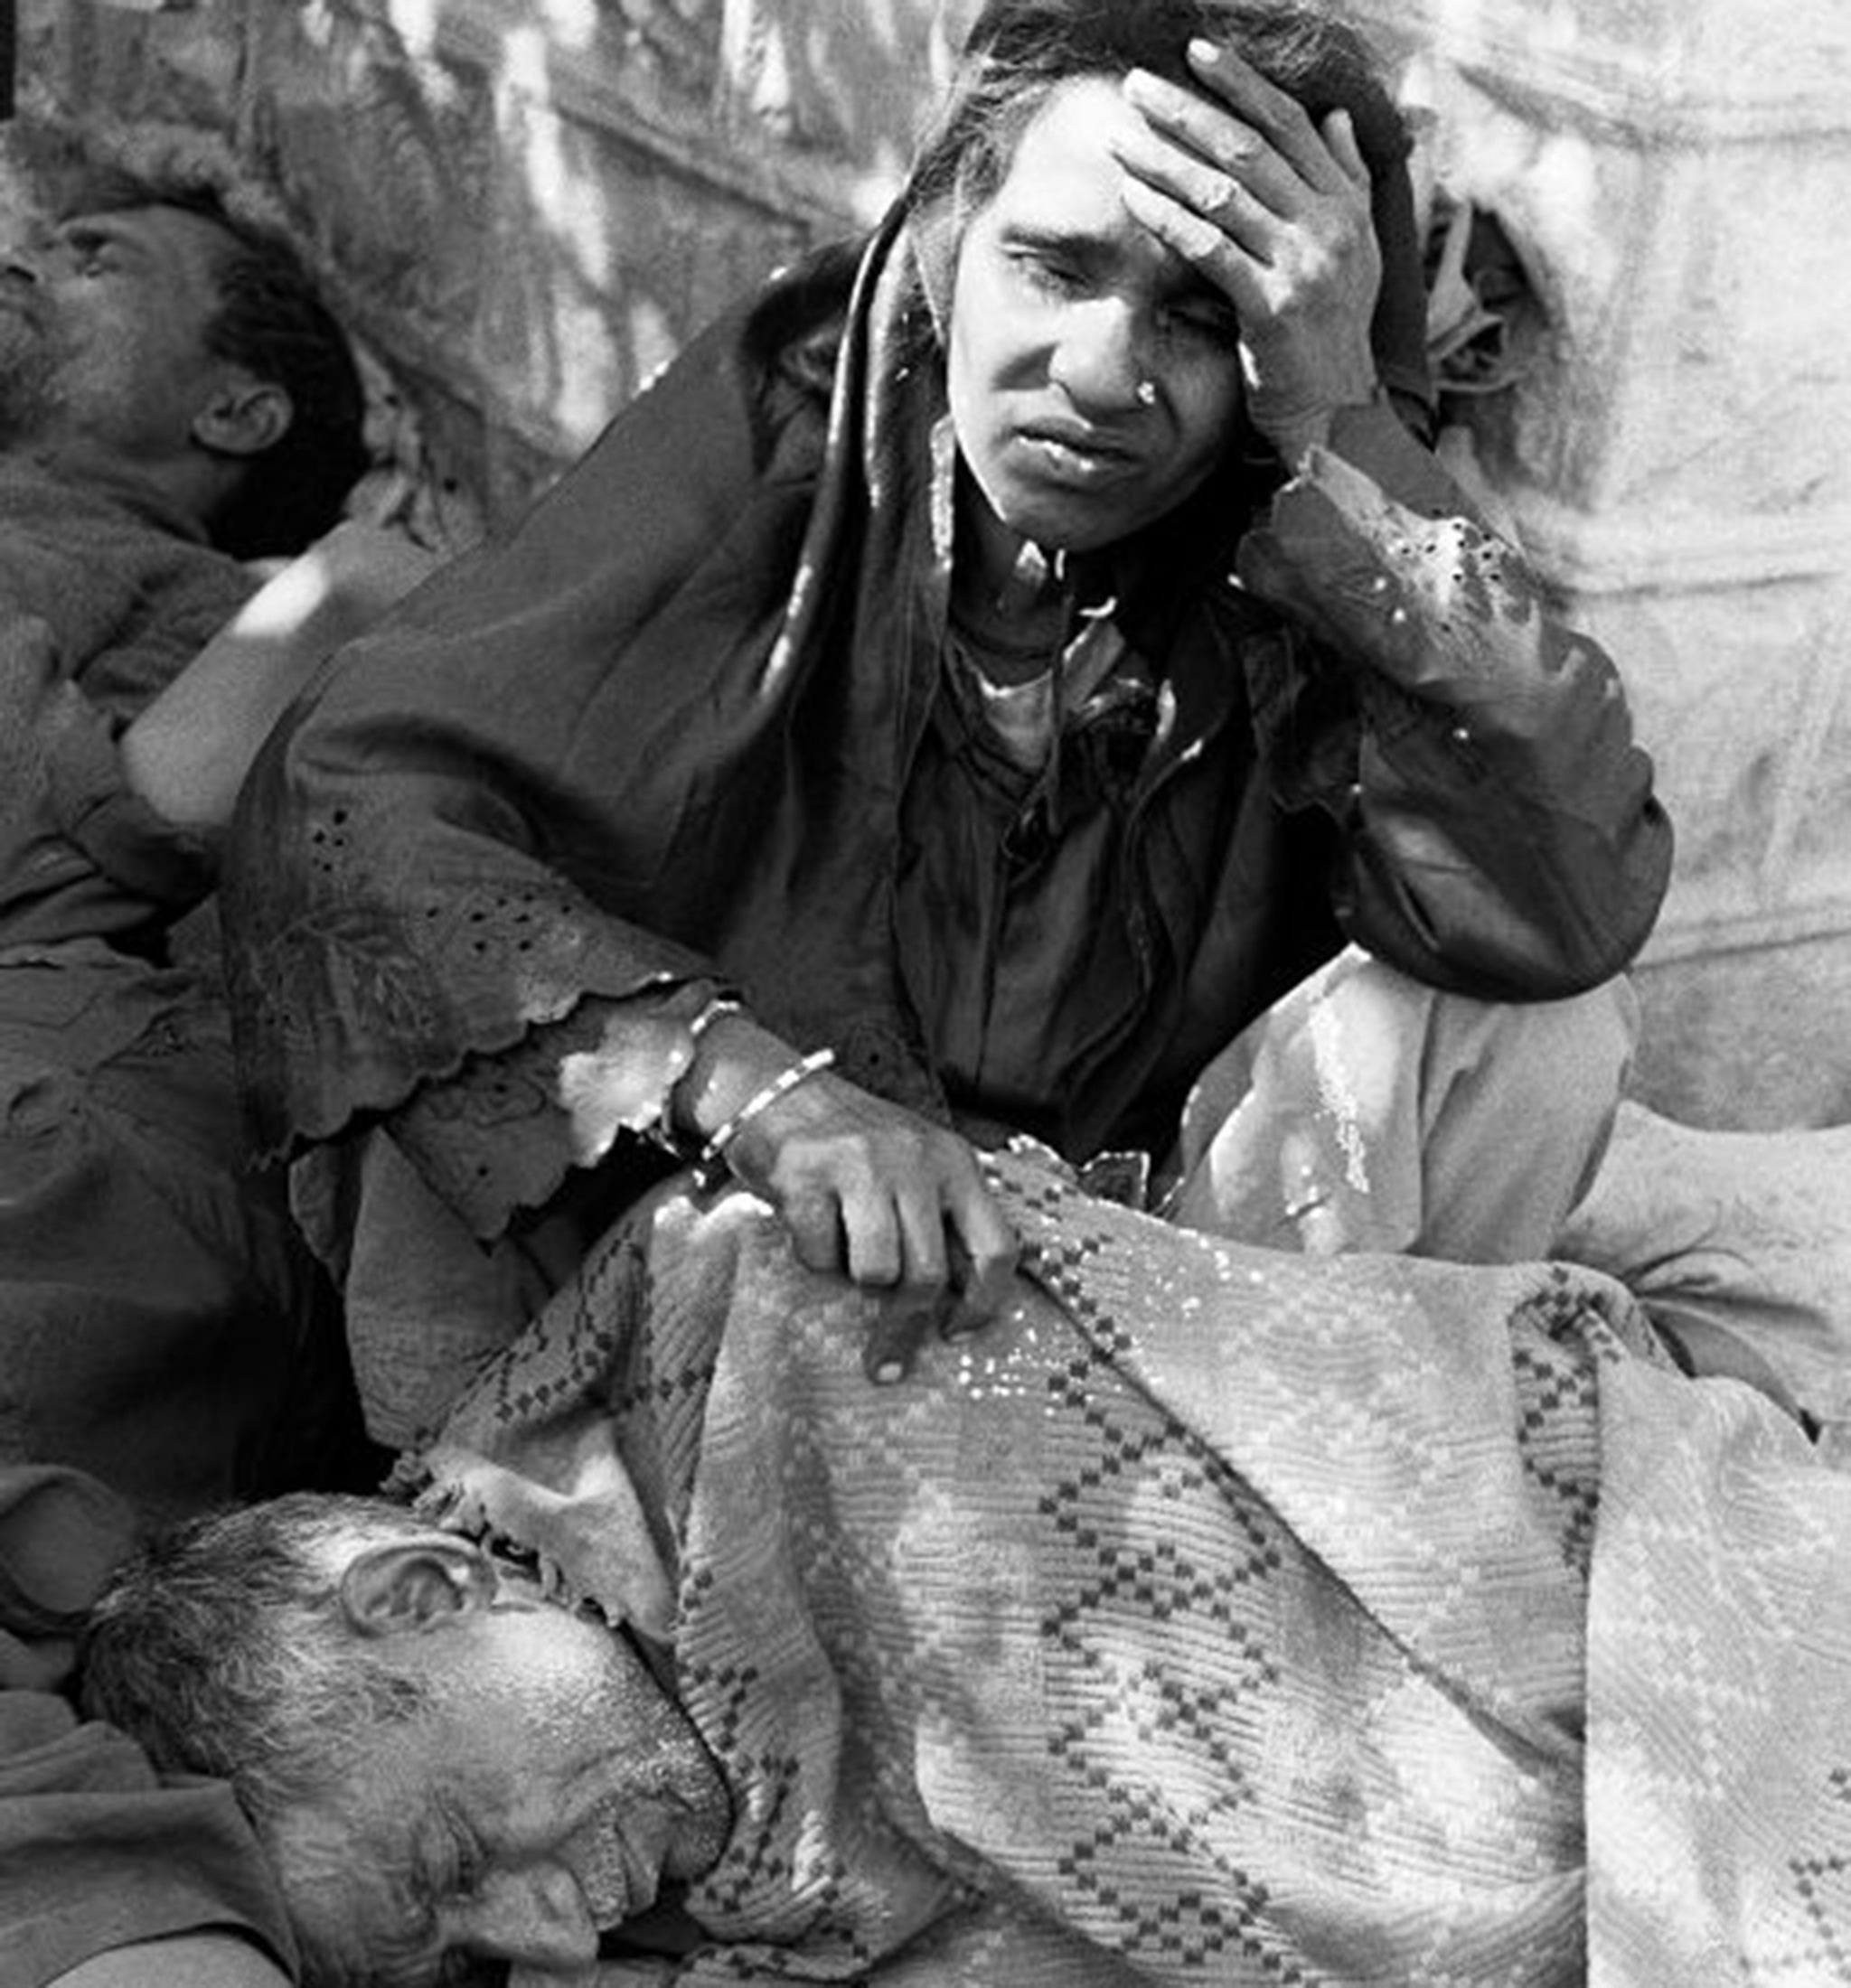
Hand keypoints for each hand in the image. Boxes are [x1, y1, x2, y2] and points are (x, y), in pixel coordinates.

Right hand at [709, 1042, 1019, 1382]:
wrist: (776, 1091)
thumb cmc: (853, 1146)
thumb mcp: (916, 1166)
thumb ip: (942, 1220)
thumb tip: (956, 1309)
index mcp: (954, 1161)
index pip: (997, 1248)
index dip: (982, 1305)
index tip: (954, 1334)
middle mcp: (915, 1158)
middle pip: (927, 1274)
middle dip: (902, 1324)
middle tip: (883, 1356)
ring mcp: (860, 1163)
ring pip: (874, 1271)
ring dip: (853, 1275)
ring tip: (841, 1244)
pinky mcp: (806, 1174)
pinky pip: (819, 1255)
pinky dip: (812, 1254)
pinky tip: (807, 1221)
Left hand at [1111, 39, 1382, 462]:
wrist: (1339, 417)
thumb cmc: (1330, 340)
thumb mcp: (1355, 255)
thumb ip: (1347, 182)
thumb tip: (1337, 115)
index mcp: (1347, 207)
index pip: (1292, 124)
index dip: (1243, 83)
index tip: (1197, 53)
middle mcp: (1330, 227)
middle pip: (1249, 148)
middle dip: (1188, 111)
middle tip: (1137, 86)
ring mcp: (1304, 266)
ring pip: (1223, 192)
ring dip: (1164, 160)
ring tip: (1120, 137)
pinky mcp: (1272, 307)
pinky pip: (1210, 249)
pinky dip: (1168, 218)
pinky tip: (1133, 197)